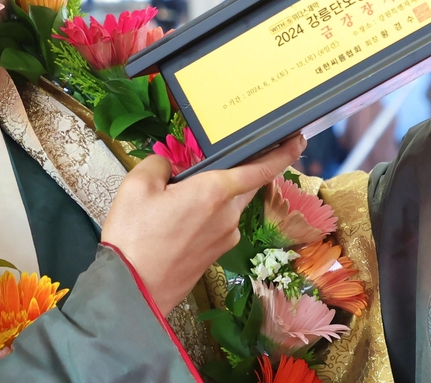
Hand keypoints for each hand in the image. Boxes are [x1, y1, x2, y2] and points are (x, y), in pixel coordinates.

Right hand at [102, 135, 305, 313]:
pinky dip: (205, 216)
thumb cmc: (134, 237)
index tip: (297, 140)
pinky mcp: (216, 254)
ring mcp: (225, 238)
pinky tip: (175, 223)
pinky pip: (218, 224)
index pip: (260, 168)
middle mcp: (228, 215)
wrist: (133, 291)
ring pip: (228, 205)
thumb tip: (169, 167)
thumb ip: (159, 164)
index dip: (282, 153)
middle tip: (208, 165)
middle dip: (234, 172)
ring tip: (173, 202)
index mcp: (214, 192)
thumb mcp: (136, 186)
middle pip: (244, 185)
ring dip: (212, 197)